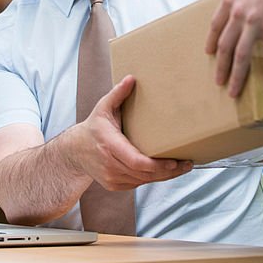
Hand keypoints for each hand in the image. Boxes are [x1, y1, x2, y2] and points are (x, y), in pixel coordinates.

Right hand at [75, 75, 192, 189]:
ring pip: (143, 181)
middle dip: (168, 171)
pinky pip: (137, 184)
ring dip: (164, 176)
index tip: (174, 162)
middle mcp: (110, 164)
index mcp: (110, 145)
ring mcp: (112, 177)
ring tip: (182, 168)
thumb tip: (131, 78)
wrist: (74, 151)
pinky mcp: (114, 185)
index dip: (157, 165)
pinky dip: (152, 178)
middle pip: (144, 174)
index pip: (136, 161)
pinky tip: (166, 172)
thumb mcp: (103, 108)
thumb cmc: (93, 127)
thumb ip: (118, 94)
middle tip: (187, 164)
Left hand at [205, 0, 262, 96]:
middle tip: (219, 81)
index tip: (209, 53)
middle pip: (224, 45)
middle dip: (221, 66)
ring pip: (241, 55)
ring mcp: (254, 21)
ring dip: (237, 75)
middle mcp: (238, 13)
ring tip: (233, 91)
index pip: (215, 26)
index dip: (211, 41)